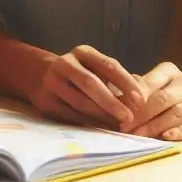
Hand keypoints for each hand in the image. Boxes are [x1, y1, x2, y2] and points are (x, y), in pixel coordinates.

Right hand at [28, 46, 147, 128]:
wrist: (39, 76)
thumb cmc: (80, 74)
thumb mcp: (96, 68)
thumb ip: (116, 80)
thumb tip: (142, 99)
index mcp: (83, 52)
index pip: (108, 65)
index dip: (126, 83)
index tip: (142, 100)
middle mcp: (65, 64)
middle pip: (90, 83)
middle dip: (112, 102)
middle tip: (129, 117)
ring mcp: (52, 83)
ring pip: (79, 102)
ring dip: (101, 116)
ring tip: (118, 126)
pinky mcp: (46, 102)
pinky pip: (70, 115)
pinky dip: (88, 123)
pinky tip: (102, 129)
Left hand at [124, 62, 181, 140]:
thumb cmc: (170, 90)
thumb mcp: (155, 82)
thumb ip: (136, 90)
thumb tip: (113, 98)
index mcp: (169, 72)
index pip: (151, 82)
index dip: (135, 97)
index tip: (119, 110)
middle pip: (163, 99)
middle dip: (142, 115)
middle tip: (124, 128)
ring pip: (179, 113)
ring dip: (157, 126)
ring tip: (139, 136)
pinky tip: (167, 137)